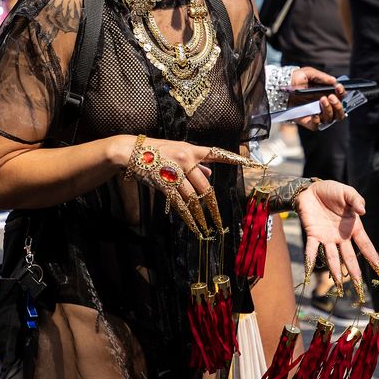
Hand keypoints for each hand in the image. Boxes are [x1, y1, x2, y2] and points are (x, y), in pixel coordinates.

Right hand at [121, 138, 251, 235]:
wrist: (131, 150)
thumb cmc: (155, 150)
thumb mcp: (177, 150)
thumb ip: (195, 161)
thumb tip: (210, 171)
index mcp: (191, 149)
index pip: (215, 153)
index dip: (232, 158)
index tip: (247, 161)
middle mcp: (186, 160)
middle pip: (204, 186)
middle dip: (212, 206)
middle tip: (218, 221)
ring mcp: (175, 172)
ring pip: (192, 198)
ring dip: (199, 215)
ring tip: (206, 228)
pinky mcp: (164, 182)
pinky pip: (178, 202)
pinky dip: (186, 215)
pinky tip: (191, 224)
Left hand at [290, 67, 344, 130]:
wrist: (278, 87)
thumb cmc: (293, 79)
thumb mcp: (307, 73)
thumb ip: (321, 77)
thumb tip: (335, 81)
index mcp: (326, 94)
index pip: (340, 98)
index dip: (343, 94)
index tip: (339, 88)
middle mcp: (323, 106)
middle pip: (339, 112)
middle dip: (338, 105)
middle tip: (331, 96)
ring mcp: (316, 114)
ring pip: (330, 119)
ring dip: (329, 110)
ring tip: (322, 99)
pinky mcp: (307, 121)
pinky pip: (317, 126)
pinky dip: (318, 121)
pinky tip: (314, 114)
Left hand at [296, 180, 378, 293]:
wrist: (310, 189)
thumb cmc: (332, 191)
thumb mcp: (347, 193)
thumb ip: (356, 200)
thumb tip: (363, 211)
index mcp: (353, 227)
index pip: (365, 245)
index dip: (373, 258)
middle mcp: (341, 237)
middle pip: (349, 257)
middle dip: (354, 271)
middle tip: (359, 287)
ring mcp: (327, 237)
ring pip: (332, 257)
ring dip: (335, 270)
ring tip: (339, 284)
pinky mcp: (312, 234)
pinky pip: (311, 249)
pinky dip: (310, 259)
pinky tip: (309, 271)